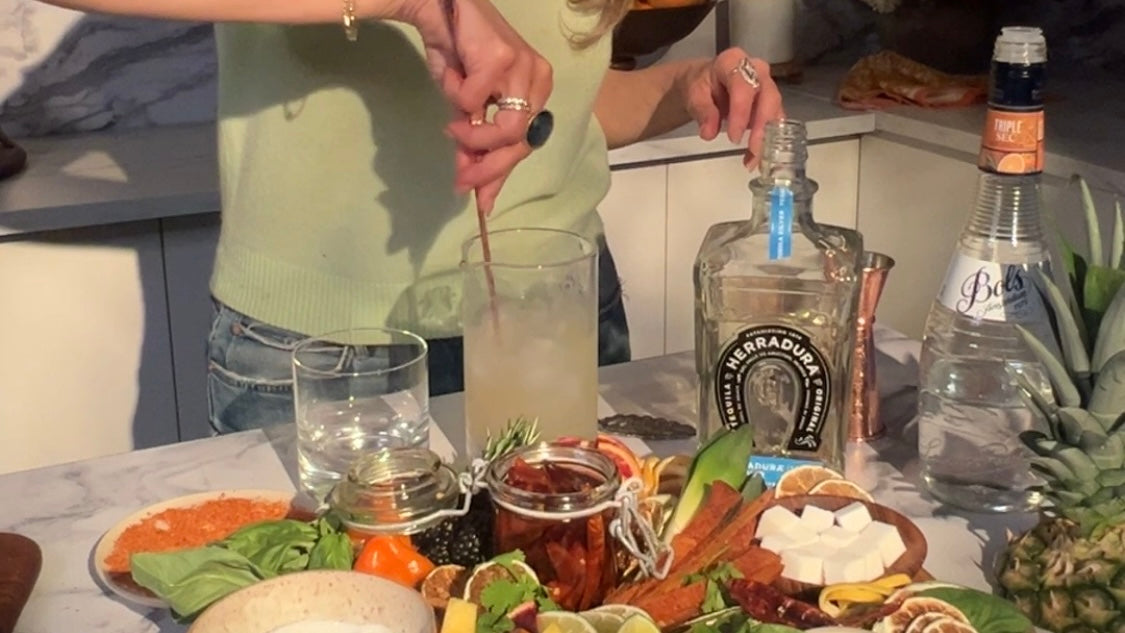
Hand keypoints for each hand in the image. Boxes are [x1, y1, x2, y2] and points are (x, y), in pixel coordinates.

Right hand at [395, 0, 552, 212]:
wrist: (438, 9)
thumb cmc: (454, 53)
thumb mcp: (464, 107)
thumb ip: (471, 140)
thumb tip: (466, 180)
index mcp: (535, 92)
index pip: (525, 143)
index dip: (502, 175)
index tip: (483, 201)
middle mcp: (539, 80)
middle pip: (522, 143)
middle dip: (489, 168)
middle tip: (462, 179)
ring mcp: (526, 69)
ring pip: (509, 130)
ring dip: (473, 137)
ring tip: (453, 127)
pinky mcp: (505, 60)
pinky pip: (476, 102)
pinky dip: (457, 98)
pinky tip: (452, 78)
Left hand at [680, 48, 782, 169]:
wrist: (705, 83)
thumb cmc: (700, 85)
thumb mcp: (694, 95)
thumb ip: (702, 111)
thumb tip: (709, 133)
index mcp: (733, 61)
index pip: (743, 86)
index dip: (741, 112)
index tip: (734, 137)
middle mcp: (756, 69)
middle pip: (767, 97)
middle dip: (761, 126)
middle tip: (752, 150)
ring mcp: (767, 84)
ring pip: (775, 110)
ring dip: (767, 137)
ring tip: (753, 159)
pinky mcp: (770, 102)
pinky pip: (774, 121)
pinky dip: (766, 140)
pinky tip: (754, 157)